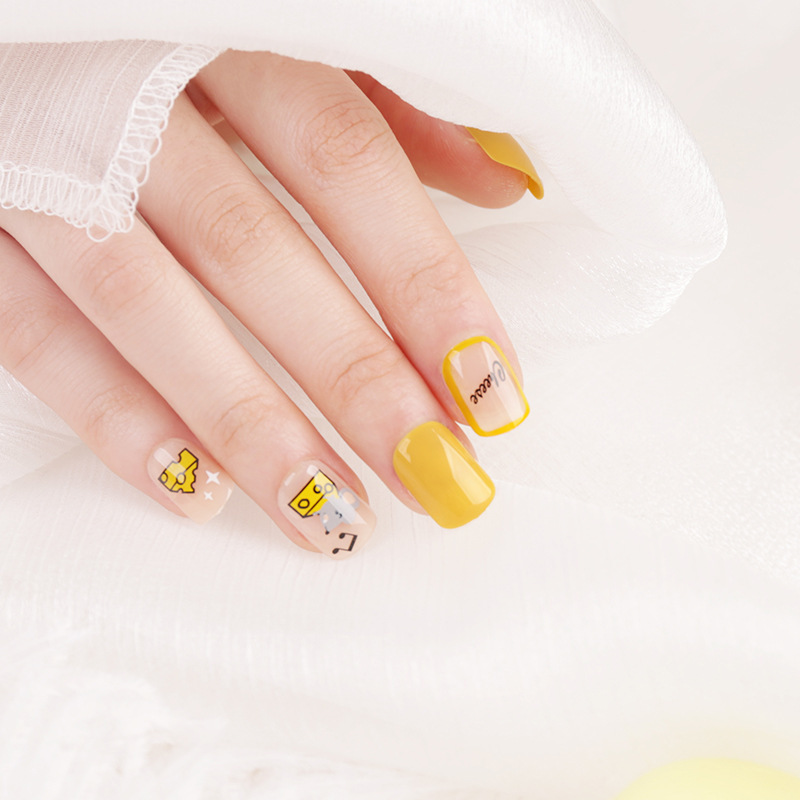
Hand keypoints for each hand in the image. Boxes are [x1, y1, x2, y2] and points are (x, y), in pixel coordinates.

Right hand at [0, 51, 535, 556]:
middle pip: (257, 256)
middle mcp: (125, 104)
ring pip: (150, 314)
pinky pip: (37, 340)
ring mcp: (38, 174)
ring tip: (336, 521)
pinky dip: (119, 424)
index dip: (425, 285)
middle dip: (355, 380)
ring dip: (252, 430)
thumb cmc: (169, 42)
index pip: (347, 165)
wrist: (7, 25)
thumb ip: (394, 109)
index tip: (488, 391)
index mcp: (228, 41)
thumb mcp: (285, 44)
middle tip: (432, 478)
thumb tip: (502, 180)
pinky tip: (201, 496)